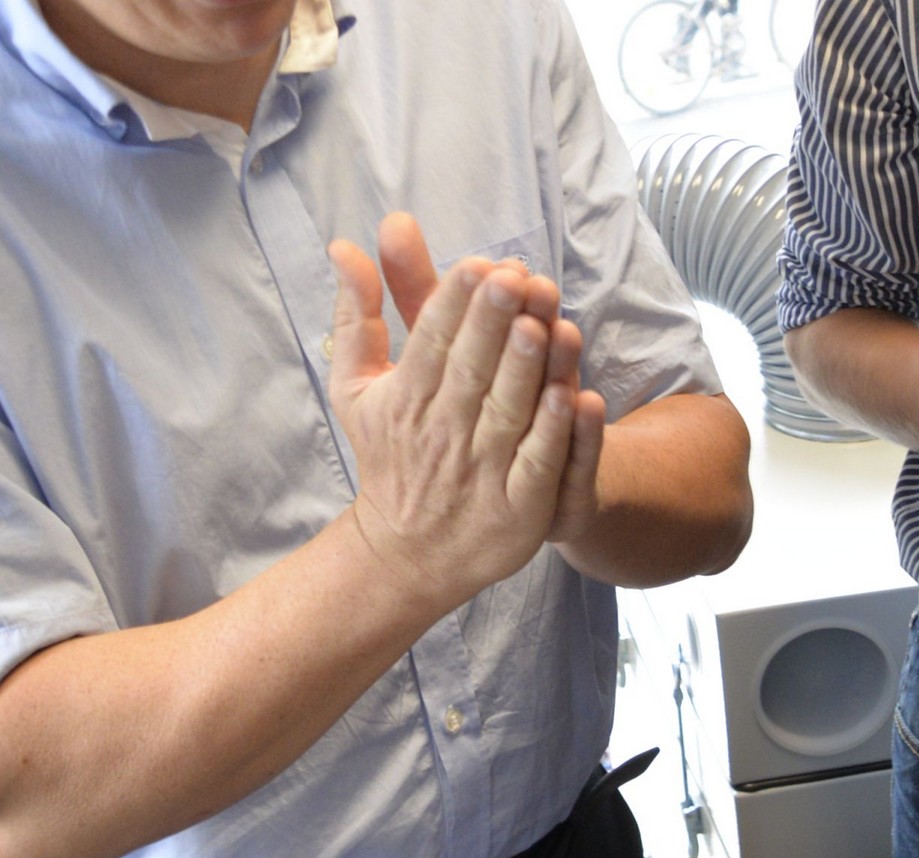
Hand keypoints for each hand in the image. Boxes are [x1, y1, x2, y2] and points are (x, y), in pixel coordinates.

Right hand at [328, 212, 599, 614]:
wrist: (407, 552)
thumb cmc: (389, 454)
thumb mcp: (358, 386)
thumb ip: (356, 316)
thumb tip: (342, 245)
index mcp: (403, 398)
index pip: (431, 341)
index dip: (456, 301)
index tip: (480, 262)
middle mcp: (440, 432)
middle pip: (470, 369)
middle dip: (492, 321)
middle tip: (516, 275)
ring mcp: (481, 472)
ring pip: (507, 412)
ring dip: (526, 367)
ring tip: (543, 322)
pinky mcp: (518, 508)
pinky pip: (539, 464)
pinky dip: (556, 432)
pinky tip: (577, 397)